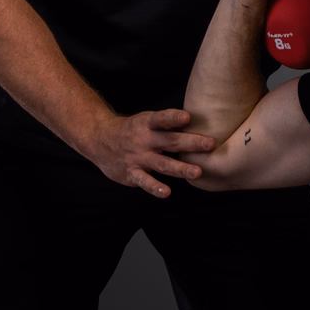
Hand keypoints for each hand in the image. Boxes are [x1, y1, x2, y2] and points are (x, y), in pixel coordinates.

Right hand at [87, 108, 215, 196]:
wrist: (99, 139)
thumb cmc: (132, 130)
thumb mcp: (146, 121)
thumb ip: (168, 125)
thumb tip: (201, 122)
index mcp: (148, 124)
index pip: (161, 119)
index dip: (174, 118)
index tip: (188, 117)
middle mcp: (144, 140)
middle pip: (170, 141)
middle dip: (191, 143)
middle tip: (211, 144)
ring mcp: (138, 158)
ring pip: (162, 164)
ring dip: (181, 169)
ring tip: (197, 172)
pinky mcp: (131, 173)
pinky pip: (144, 181)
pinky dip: (154, 187)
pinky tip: (167, 192)